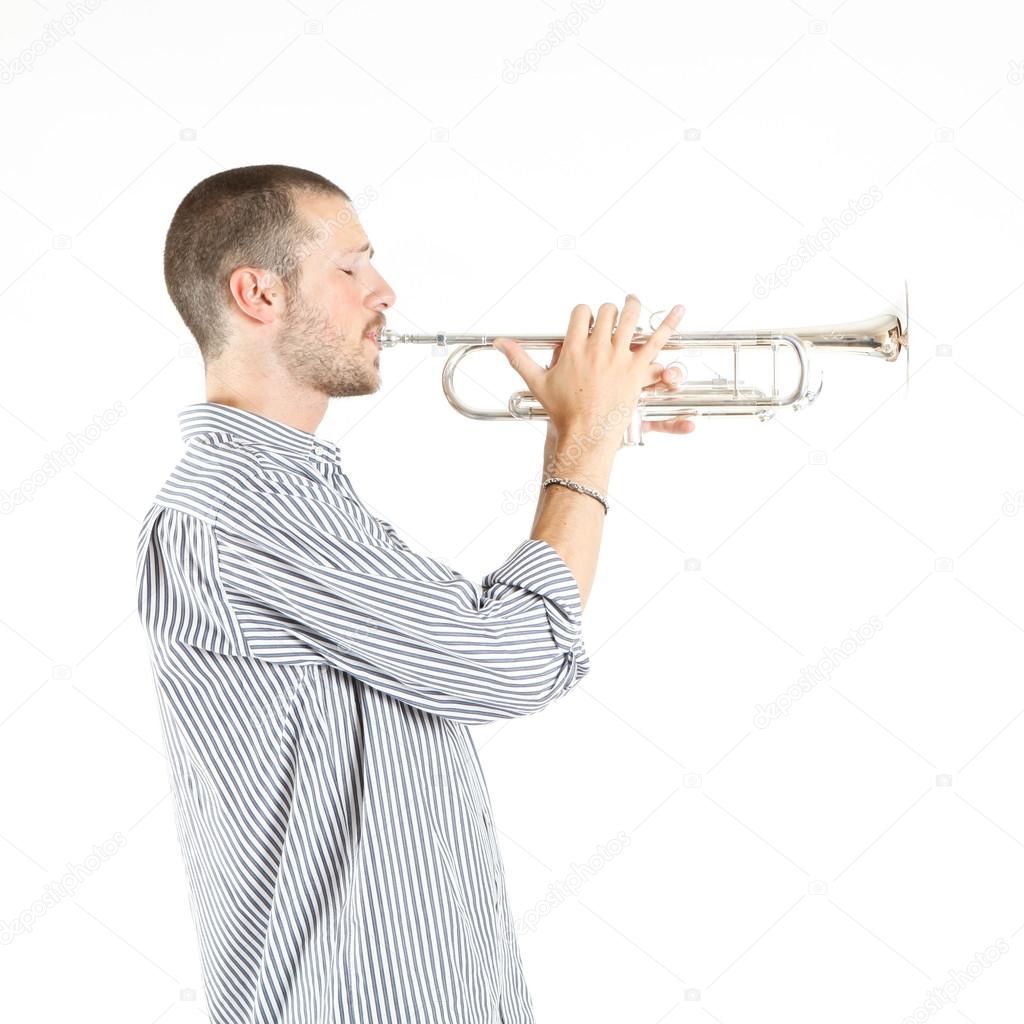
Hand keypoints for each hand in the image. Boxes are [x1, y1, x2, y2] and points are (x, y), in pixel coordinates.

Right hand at [493, 295, 685, 449]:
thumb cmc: (562, 412)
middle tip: (611, 316)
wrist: (584, 434)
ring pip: (630, 317)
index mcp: (574, 347)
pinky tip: (680, 309)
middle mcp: (597, 347)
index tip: (588, 320)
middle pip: (606, 312)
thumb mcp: (537, 382)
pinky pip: (657, 340)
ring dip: (632, 306)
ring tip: (633, 302)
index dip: (586, 314)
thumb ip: (519, 358)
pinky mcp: (637, 368)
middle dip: (608, 312)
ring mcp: (619, 356)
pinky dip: (669, 323)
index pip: (582, 313)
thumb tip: (499, 343)